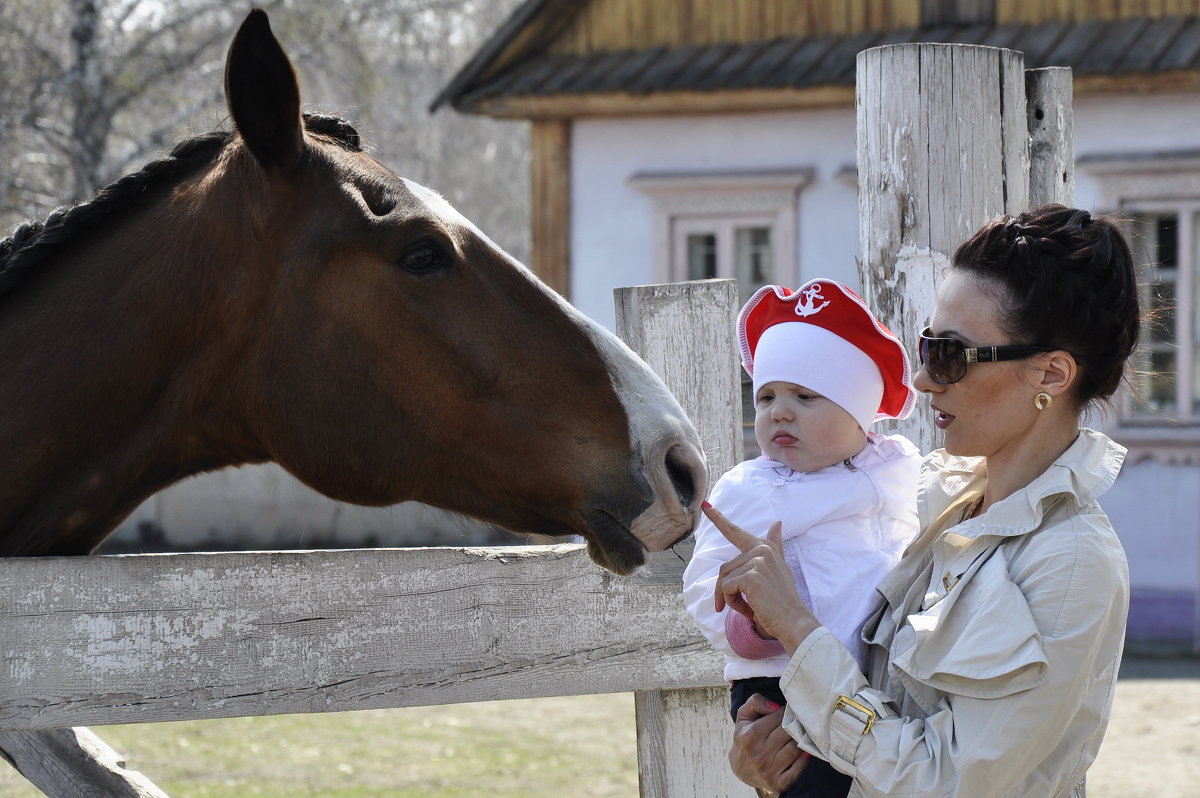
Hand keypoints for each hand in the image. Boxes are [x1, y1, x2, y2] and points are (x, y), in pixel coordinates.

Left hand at [705, 503, 819, 651]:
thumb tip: (777, 522)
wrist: (794, 621)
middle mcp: (761, 550)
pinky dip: (732, 603)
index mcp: (765, 547)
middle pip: (725, 567)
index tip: (705, 506)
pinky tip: (749, 609)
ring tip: (748, 607)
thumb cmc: (783, 600)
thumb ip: (775, 545)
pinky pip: (726, 588)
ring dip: (730, 598)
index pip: (736, 532)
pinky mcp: (751, 576)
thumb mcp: (779, 569)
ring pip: (724, 579)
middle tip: (740, 606)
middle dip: (726, 590)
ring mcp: (757, 561)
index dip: (718, 519)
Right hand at [729, 693, 808, 791]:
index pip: (779, 717)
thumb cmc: (745, 737)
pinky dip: (804, 759)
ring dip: (801, 740)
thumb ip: (756, 702)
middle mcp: (758, 754)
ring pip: (795, 749)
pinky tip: (803, 751)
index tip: (789, 711)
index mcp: (750, 736)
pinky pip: (798, 769)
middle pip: (788, 733)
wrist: (740, 768)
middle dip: (796, 724)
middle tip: (799, 721)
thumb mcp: (744, 716)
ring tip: (801, 734)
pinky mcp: (777, 783)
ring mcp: (768, 770)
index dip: (787, 712)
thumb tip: (776, 707)